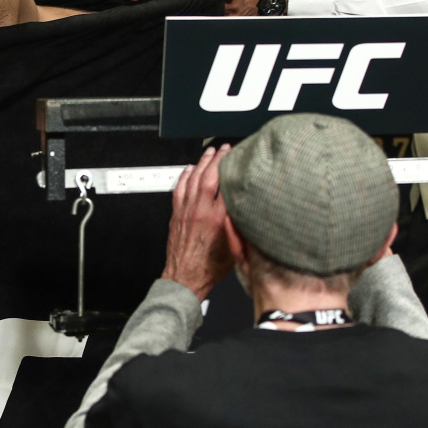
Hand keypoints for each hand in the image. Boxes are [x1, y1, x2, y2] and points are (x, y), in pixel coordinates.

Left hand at [162, 144, 234, 300]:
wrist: (185, 278)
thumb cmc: (210, 268)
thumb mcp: (237, 248)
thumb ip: (242, 226)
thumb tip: (250, 209)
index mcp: (219, 219)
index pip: (227, 184)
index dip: (232, 168)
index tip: (239, 158)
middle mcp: (201, 211)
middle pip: (209, 176)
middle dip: (217, 159)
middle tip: (224, 149)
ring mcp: (186, 211)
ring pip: (192, 179)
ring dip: (201, 163)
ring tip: (209, 152)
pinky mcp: (177, 214)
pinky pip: (179, 189)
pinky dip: (184, 176)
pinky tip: (188, 169)